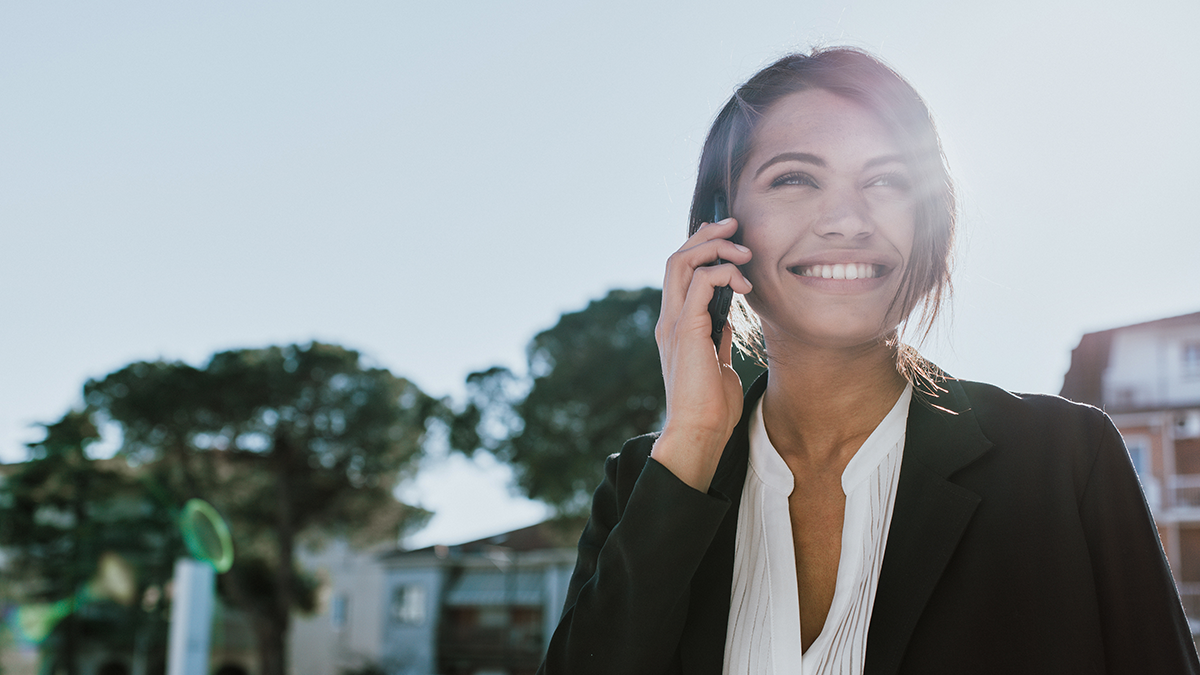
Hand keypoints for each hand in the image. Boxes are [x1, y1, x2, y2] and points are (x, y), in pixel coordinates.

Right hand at [652, 217, 752, 491]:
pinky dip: (721, 273)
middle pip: (677, 258)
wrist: (699, 433)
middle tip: (735, 223)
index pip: (681, 272)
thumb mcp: (718, 362)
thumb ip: (717, 337)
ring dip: (715, 248)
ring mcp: (673, 323)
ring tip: (744, 251)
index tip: (729, 236)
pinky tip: (743, 285)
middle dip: (706, 234)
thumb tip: (728, 319)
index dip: (701, 246)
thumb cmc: (712, 407)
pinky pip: (698, 284)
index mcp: (676, 325)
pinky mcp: (685, 330)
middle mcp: (669, 318)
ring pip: (682, 262)